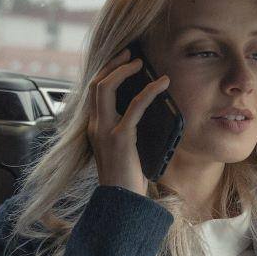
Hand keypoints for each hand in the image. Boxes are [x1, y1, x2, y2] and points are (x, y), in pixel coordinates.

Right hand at [86, 47, 170, 197]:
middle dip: (112, 64)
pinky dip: (149, 91)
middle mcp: (95, 126)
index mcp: (95, 128)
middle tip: (130, 53)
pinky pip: (134, 106)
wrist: (122, 202)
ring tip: (140, 62)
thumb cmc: (127, 178)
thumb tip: (146, 109)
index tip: (122, 60)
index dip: (107, 72)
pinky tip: (162, 83)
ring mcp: (105, 131)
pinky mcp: (121, 138)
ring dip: (123, 70)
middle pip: (96, 84)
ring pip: (105, 88)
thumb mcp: (124, 148)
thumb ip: (127, 128)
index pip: (94, 92)